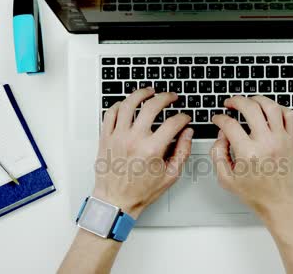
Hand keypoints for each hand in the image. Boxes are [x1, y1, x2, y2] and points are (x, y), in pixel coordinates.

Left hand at [93, 88, 192, 218]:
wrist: (115, 201)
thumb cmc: (140, 191)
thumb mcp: (170, 176)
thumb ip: (182, 152)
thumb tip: (188, 134)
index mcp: (151, 149)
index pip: (172, 123)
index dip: (183, 117)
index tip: (185, 118)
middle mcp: (133, 140)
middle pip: (151, 106)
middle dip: (165, 97)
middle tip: (171, 97)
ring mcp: (117, 137)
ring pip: (128, 104)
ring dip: (141, 94)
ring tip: (149, 91)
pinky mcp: (105, 138)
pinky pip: (110, 113)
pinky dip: (119, 105)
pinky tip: (127, 104)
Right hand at [210, 95, 292, 219]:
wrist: (282, 203)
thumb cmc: (257, 194)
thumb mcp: (227, 180)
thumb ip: (217, 155)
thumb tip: (221, 136)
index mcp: (248, 153)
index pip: (229, 125)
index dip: (219, 118)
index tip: (218, 119)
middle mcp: (266, 143)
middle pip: (250, 108)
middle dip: (236, 101)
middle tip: (230, 103)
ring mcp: (281, 139)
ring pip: (271, 106)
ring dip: (257, 99)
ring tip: (249, 101)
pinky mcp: (292, 140)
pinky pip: (289, 115)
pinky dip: (278, 108)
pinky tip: (269, 111)